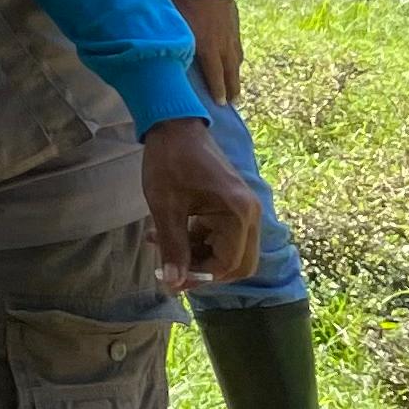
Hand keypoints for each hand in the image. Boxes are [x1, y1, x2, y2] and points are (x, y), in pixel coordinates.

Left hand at [140, 116, 258, 293]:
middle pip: (237, 263)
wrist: (174, 124)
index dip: (200, 277)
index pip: (229, 263)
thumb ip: (172, 246)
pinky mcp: (233, 206)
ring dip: (197, 255)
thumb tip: (172, 283)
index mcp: (239, 214)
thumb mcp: (165, 207)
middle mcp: (250, 214)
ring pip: (228, 250)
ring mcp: (244, 210)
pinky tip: (165, 236)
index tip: (170, 281)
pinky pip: (222, 236)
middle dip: (204, 271)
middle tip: (170, 272)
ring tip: (158, 247)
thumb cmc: (169, 161)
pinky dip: (198, 241)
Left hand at [173, 0, 242, 107]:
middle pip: (229, 72)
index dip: (217, 90)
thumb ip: (169, 41)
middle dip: (231, 89)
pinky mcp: (235, 25)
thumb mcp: (172, 22)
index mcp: (206, 46)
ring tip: (235, 89)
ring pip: (236, 60)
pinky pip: (238, 47)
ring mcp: (231, 34)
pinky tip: (236, 61)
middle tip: (233, 104)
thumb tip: (157, 55)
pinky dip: (237, 58)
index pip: (214, 74)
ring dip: (236, 76)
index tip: (220, 105)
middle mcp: (222, 44)